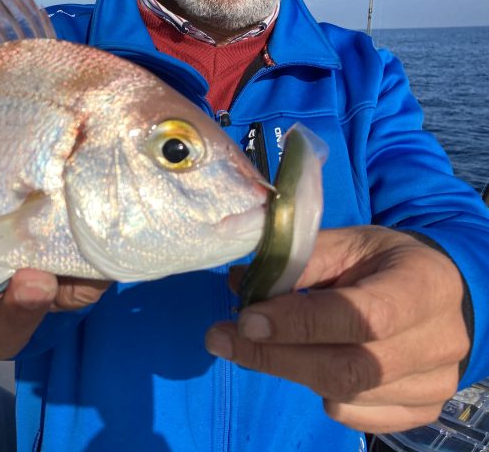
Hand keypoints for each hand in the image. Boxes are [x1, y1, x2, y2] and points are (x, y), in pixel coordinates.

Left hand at [205, 226, 469, 432]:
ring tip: (258, 342)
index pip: (360, 315)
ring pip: (346, 394)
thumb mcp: (344, 243)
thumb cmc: (382, 261)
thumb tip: (238, 282)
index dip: (298, 322)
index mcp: (422, 285)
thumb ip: (296, 261)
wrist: (435, 292)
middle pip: (349, 367)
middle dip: (275, 356)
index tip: (245, 319)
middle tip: (220, 339)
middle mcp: (438, 342)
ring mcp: (434, 384)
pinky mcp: (422, 410)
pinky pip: (355, 416)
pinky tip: (306, 360)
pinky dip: (319, 391)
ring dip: (289, 368)